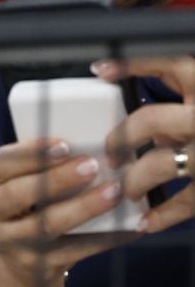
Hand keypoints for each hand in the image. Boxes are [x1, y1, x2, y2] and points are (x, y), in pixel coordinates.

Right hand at [0, 137, 133, 286]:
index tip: (64, 144)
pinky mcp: (37, 264)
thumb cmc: (23, 204)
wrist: (19, 261)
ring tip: (113, 191)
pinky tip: (128, 225)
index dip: (30, 154)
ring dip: (83, 207)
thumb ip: (33, 164)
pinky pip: (75, 249)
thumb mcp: (13, 180)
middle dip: (56, 178)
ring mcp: (10, 242)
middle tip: (91, 165)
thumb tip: (85, 142)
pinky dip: (104, 237)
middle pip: (17, 194)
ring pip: (46, 224)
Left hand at [94, 56, 194, 235]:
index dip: (133, 64)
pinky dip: (162, 215)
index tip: (101, 69)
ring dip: (135, 180)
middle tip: (110, 154)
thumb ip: (189, 102)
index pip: (170, 63)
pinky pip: (187, 201)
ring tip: (125, 190)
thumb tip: (156, 131)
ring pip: (160, 163)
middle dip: (121, 138)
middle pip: (150, 120)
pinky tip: (145, 222)